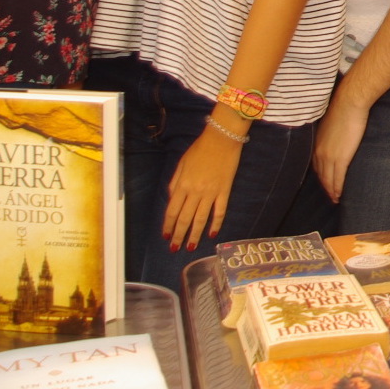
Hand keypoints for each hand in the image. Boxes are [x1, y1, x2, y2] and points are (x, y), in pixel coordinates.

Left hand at [163, 122, 243, 250]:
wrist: (222, 139)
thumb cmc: (200, 149)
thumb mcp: (181, 164)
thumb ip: (175, 183)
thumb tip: (172, 199)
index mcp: (182, 185)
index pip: (172, 211)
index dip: (168, 225)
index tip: (165, 236)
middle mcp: (195, 192)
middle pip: (185, 218)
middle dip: (178, 235)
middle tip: (175, 248)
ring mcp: (211, 193)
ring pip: (201, 219)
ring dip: (195, 234)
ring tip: (191, 246)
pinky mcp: (224, 191)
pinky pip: (219, 211)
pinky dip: (216, 224)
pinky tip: (212, 234)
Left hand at [313, 99, 368, 202]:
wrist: (348, 104)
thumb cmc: (343, 110)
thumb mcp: (331, 124)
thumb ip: (331, 134)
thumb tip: (336, 136)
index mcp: (317, 144)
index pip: (317, 166)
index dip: (321, 176)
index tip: (325, 184)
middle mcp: (319, 152)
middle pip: (321, 175)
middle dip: (325, 187)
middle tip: (330, 196)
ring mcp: (329, 156)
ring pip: (328, 180)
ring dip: (331, 191)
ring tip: (335, 199)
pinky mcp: (341, 158)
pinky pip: (338, 178)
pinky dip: (337, 188)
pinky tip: (339, 195)